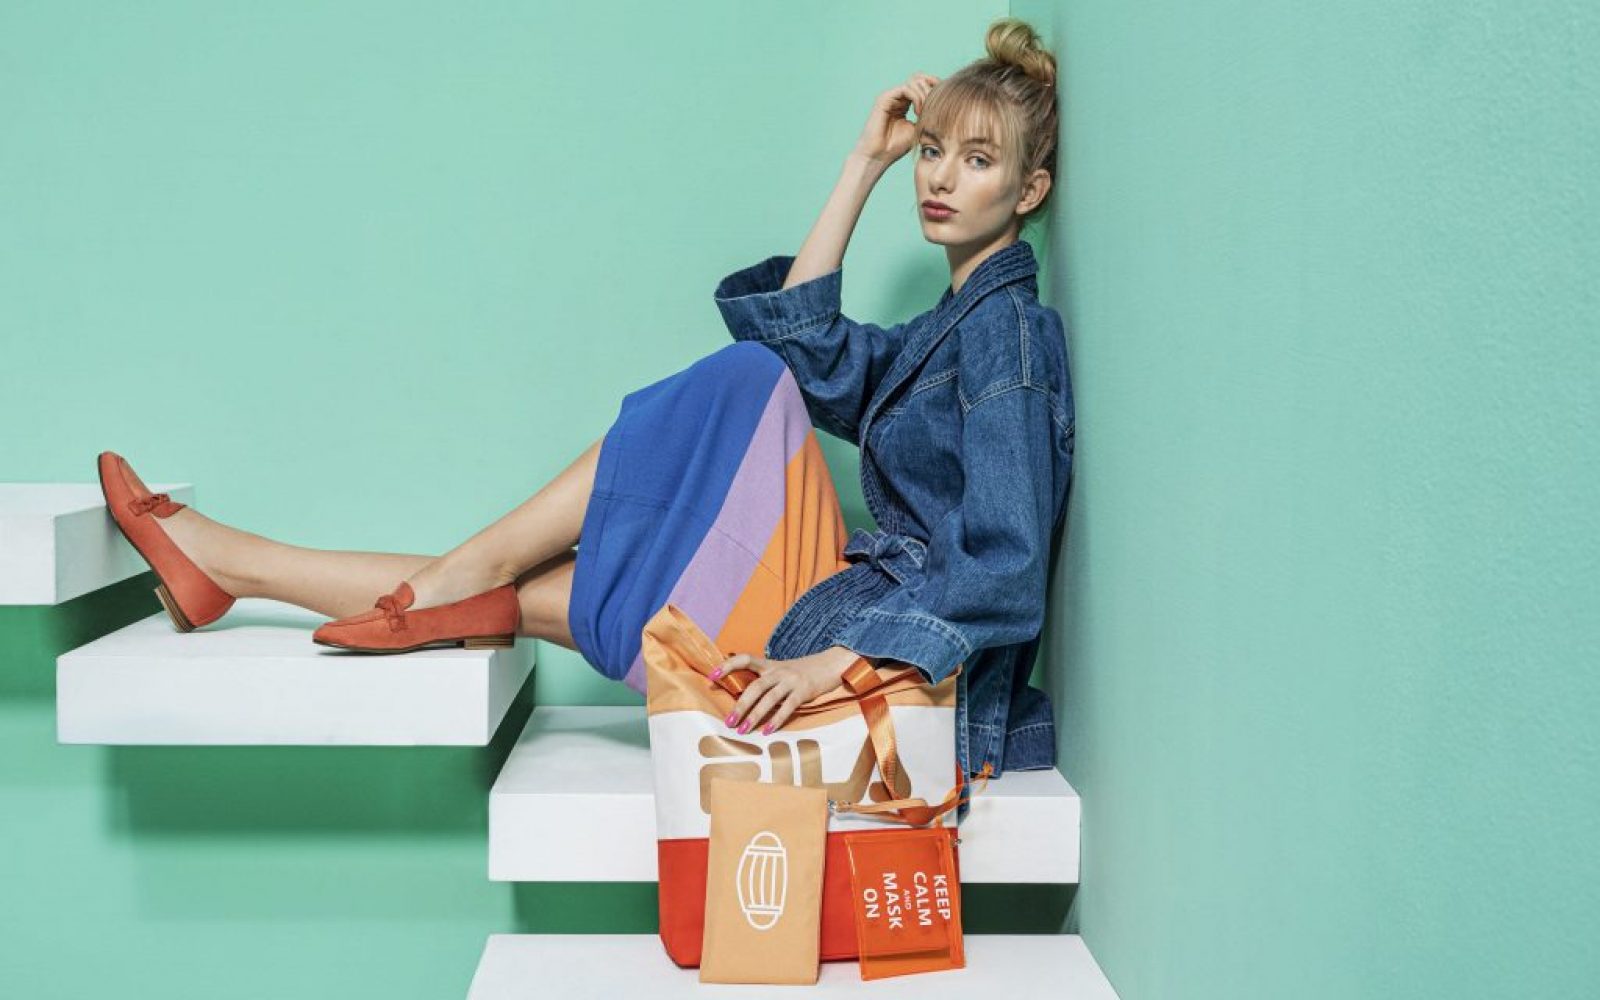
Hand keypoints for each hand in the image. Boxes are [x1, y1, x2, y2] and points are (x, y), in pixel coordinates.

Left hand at [713, 651, 850, 735]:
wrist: (831, 664)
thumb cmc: (802, 672)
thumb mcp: (781, 671)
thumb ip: (765, 681)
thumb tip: (744, 701)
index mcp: (769, 664)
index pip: (744, 659)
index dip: (728, 665)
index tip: (712, 676)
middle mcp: (778, 670)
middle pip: (755, 686)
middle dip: (740, 705)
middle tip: (729, 721)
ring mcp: (791, 680)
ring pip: (769, 697)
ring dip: (754, 715)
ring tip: (743, 730)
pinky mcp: (804, 691)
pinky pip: (788, 706)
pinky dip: (776, 719)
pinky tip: (767, 731)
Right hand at [852, 72, 940, 164]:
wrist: (877, 156)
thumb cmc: (895, 147)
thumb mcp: (918, 129)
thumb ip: (927, 115)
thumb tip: (942, 106)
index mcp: (905, 103)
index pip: (923, 86)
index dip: (936, 90)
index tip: (945, 103)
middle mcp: (897, 97)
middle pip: (920, 78)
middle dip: (932, 89)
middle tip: (935, 106)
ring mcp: (891, 96)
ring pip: (915, 82)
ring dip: (925, 95)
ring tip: (925, 113)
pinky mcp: (885, 98)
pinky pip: (906, 88)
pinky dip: (916, 98)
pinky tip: (918, 112)